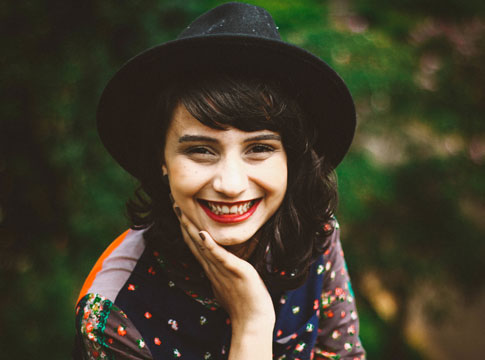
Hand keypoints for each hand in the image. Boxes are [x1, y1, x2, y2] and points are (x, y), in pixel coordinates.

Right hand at [173, 204, 274, 328]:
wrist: (253, 321)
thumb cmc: (245, 304)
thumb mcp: (230, 283)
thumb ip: (223, 272)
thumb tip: (221, 265)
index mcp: (212, 269)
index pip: (196, 245)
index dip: (187, 229)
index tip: (180, 212)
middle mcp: (212, 268)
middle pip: (194, 242)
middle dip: (184, 222)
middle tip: (174, 203)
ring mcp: (221, 269)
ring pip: (202, 246)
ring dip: (191, 228)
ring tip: (181, 212)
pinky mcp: (233, 270)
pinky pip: (219, 256)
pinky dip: (209, 245)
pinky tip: (202, 232)